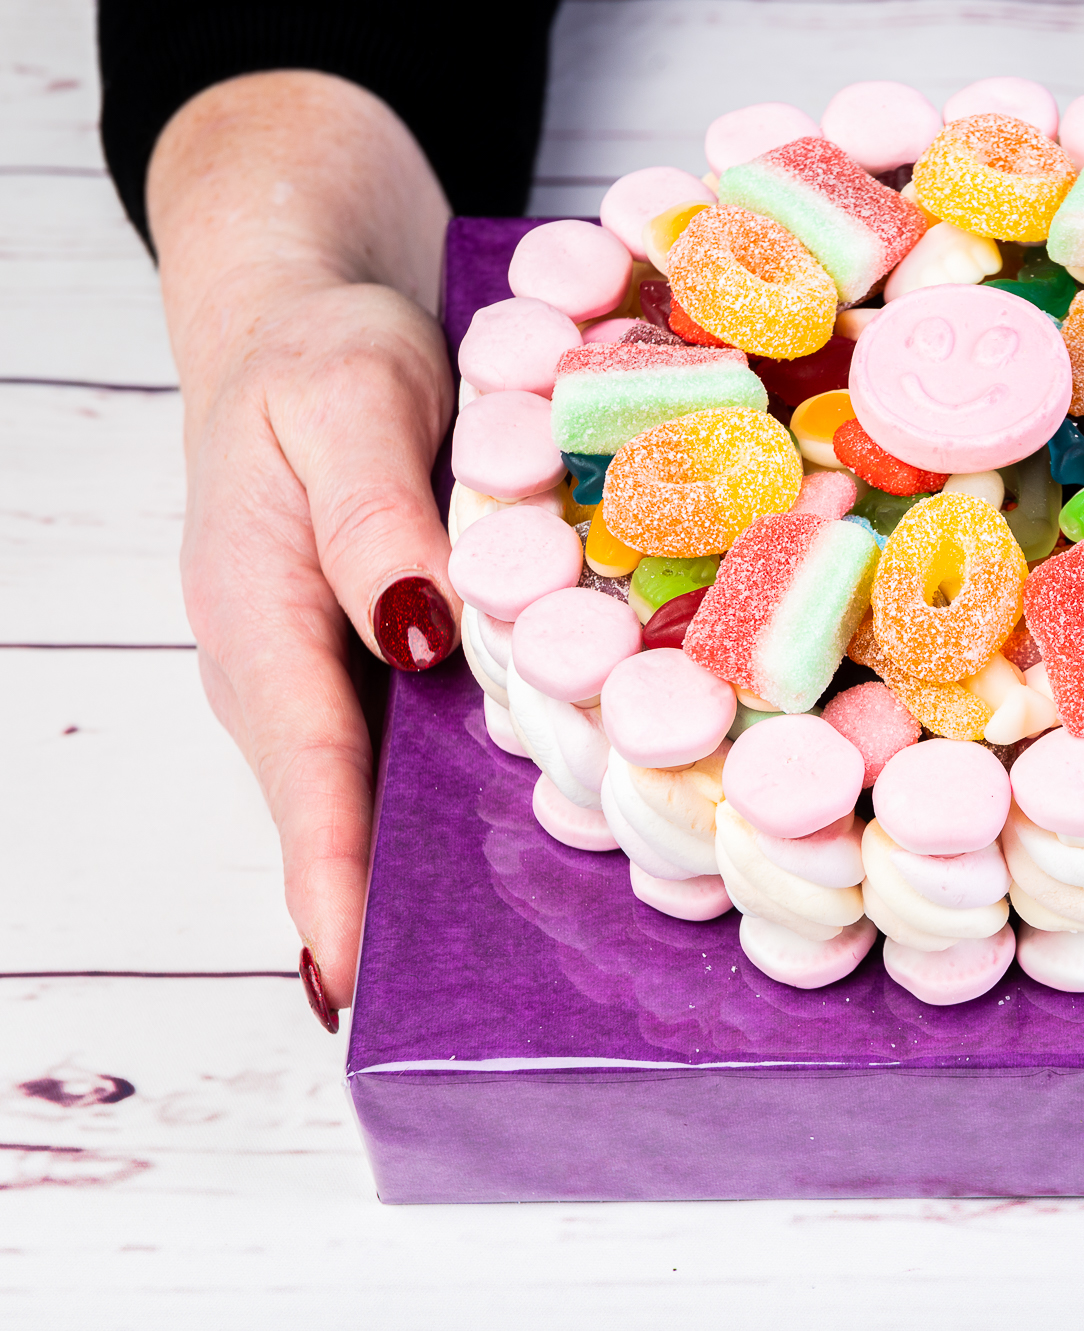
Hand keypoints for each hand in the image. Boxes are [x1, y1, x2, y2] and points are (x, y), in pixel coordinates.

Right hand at [150, 72, 457, 1024]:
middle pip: (347, 806)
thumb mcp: (346, 402)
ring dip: (441, 857)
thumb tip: (418, 638)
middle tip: (472, 1005)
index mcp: (259, 617)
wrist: (306, 308)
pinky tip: (552, 820)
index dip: (333, 878)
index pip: (304, 773)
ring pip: (391, 781)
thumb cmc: (315, 350)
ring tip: (523, 953)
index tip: (358, 981)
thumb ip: (378, 521)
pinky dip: (475, 780)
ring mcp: (341, 662)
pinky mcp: (392, 645)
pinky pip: (428, 733)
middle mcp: (295, 663)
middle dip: (397, 904)